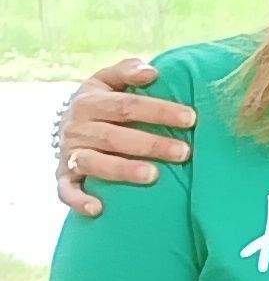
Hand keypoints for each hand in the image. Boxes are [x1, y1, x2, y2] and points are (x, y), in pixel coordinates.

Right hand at [57, 58, 191, 217]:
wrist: (65, 126)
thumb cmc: (101, 104)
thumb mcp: (107, 82)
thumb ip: (126, 72)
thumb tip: (151, 71)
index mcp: (90, 102)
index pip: (127, 106)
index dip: (159, 111)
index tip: (191, 118)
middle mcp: (77, 128)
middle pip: (115, 136)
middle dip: (151, 144)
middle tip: (185, 152)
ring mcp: (70, 154)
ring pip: (94, 163)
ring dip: (123, 169)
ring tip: (153, 175)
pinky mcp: (64, 177)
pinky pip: (66, 191)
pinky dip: (79, 200)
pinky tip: (99, 209)